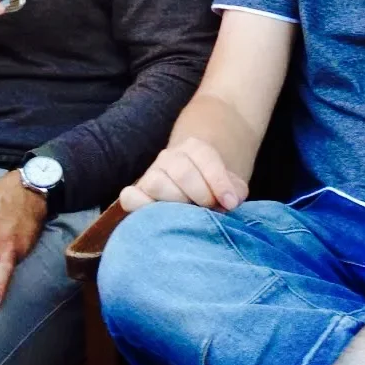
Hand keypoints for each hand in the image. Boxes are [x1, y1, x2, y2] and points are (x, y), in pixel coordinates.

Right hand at [119, 137, 248, 212]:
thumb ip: (234, 191)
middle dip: (199, 193)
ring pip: (156, 182)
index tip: (230, 203)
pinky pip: (130, 196)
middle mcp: (169, 157)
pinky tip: (158, 217)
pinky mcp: (135, 193)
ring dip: (175, 201)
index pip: (205, 157)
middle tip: (210, 209)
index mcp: (195, 148)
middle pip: (182, 171)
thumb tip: (230, 202)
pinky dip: (140, 205)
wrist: (192, 187)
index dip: (218, 181)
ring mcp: (150, 174)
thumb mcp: (230, 185)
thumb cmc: (213, 189)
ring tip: (188, 214)